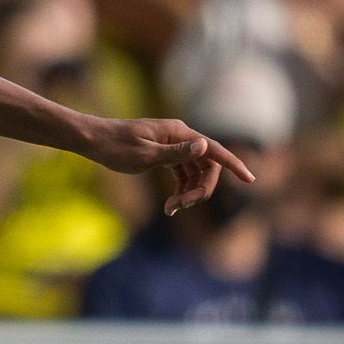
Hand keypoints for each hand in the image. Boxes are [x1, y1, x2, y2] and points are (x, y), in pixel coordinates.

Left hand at [86, 117, 254, 213]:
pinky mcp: (164, 153)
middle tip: (181, 206)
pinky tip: (171, 205)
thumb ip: (175, 153)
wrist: (93, 140)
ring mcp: (172, 145)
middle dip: (200, 188)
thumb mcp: (145, 154)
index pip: (214, 149)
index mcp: (179, 133)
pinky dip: (180, 188)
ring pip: (194, 171)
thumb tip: (203, 147)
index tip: (250, 180)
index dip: (234, 165)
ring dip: (189, 192)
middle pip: (206, 165)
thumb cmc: (115, 147)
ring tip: (171, 209)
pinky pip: (181, 172)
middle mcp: (180, 137)